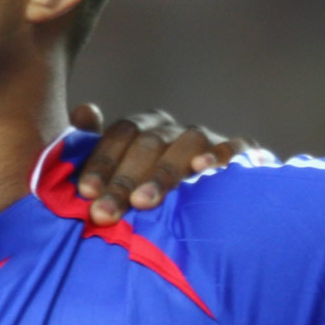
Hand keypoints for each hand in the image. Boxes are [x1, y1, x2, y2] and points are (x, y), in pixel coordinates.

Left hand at [71, 103, 255, 225]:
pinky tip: (203, 168)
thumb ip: (98, 148)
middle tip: (106, 213)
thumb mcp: (120, 171)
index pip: (120, 134)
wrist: (211, 206)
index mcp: (144, 128)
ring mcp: (206, 139)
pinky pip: (234, 146)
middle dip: (124, 179)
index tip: (87, 192)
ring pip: (186, 143)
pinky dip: (220, 153)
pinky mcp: (241, 152)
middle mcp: (174, 130)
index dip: (102, 162)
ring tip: (143, 202)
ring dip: (163, 172)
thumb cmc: (152, 189)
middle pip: (148, 143)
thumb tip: (84, 111)